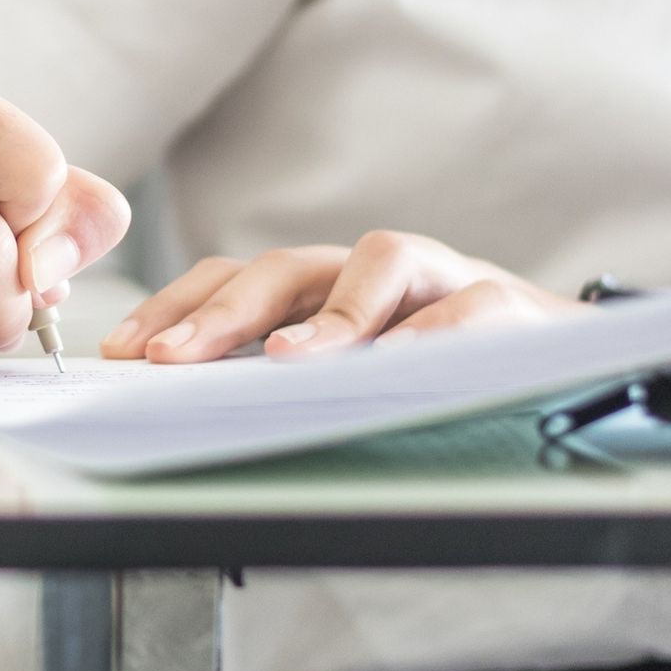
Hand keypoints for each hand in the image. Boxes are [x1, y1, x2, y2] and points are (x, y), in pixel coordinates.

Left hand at [100, 231, 582, 363]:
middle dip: (218, 312)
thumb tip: (179, 404)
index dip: (172, 306)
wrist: (548, 349)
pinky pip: (465, 308)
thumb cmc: (423, 359)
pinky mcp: (501, 300)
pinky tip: (401, 364)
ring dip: (327, 314)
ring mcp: (432, 276)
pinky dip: (432, 333)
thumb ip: (271, 374)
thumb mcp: (340, 366)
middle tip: (169, 357)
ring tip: (285, 360)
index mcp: (314, 282)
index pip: (227, 277)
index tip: (122, 350)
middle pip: (281, 268)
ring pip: (374, 265)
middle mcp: (362, 267)